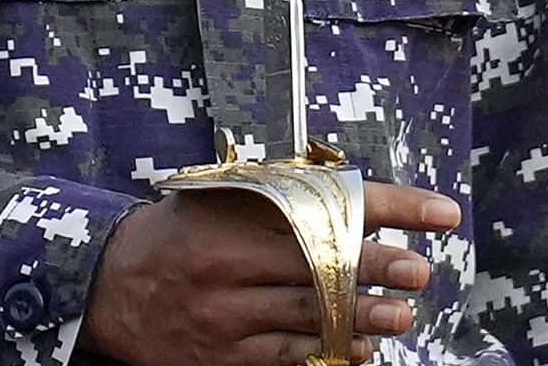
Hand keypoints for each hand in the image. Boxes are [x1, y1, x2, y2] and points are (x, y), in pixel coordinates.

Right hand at [82, 178, 459, 364]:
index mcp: (236, 210)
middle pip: (324, 262)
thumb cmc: (175, 233)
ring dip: (364, 317)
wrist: (107, 286)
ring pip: (311, 315)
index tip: (440, 212)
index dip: (391, 206)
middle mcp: (231, 260)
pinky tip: (358, 349)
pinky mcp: (221, 356)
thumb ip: (278, 197)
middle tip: (418, 270)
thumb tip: (361, 202)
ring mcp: (226, 313)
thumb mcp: (219, 198)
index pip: (330, 201)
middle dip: (379, 267)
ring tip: (400, 314)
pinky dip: (328, 353)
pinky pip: (286, 357)